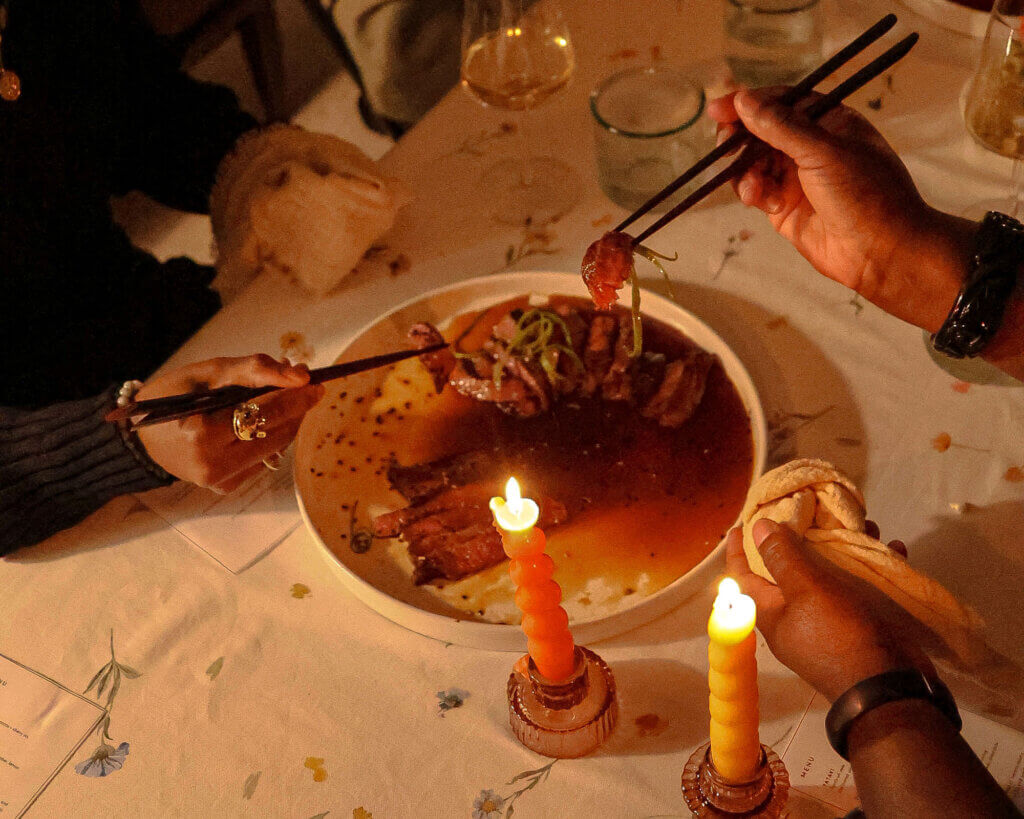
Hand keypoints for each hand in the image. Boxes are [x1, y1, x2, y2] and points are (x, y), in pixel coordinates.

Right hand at [135, 355, 323, 492]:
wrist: (138, 433)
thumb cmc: (174, 394)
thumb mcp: (210, 371)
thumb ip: (256, 370)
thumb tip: (301, 375)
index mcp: (202, 431)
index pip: (265, 413)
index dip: (295, 398)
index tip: (315, 383)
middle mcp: (212, 463)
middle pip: (274, 434)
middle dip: (295, 410)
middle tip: (308, 390)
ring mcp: (218, 480)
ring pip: (272, 450)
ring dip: (285, 425)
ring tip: (286, 402)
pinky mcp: (223, 487)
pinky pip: (259, 461)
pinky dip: (267, 441)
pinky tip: (260, 425)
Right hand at [707, 88, 972, 332]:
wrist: (879, 252)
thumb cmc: (864, 194)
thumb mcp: (822, 151)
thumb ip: (780, 126)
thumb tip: (743, 99)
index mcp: (828, 122)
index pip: (781, 102)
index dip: (748, 102)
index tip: (717, 108)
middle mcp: (809, 147)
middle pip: (760, 131)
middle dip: (740, 138)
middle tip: (724, 146)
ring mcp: (795, 178)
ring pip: (752, 163)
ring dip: (745, 170)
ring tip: (753, 186)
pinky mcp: (783, 207)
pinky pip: (755, 191)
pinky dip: (752, 193)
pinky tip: (763, 202)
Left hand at [725, 519, 925, 700]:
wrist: (888, 686)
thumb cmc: (838, 635)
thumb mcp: (806, 591)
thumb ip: (781, 558)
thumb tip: (756, 528)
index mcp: (772, 614)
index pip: (744, 578)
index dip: (739, 552)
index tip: (741, 527)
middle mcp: (796, 619)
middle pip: (791, 572)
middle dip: (803, 541)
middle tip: (813, 515)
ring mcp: (829, 623)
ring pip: (831, 576)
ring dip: (845, 551)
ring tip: (863, 527)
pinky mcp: (860, 624)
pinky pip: (862, 589)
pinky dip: (874, 569)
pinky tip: (894, 549)